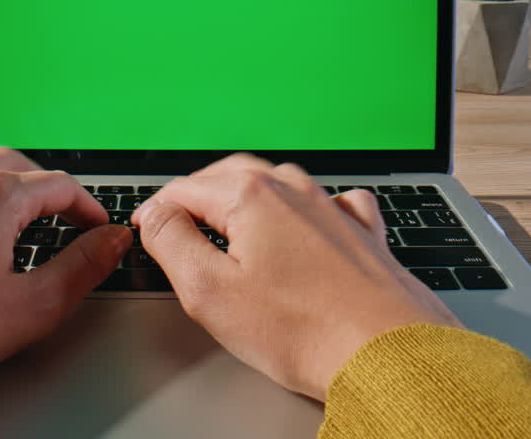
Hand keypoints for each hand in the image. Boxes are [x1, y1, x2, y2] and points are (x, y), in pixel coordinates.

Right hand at [133, 153, 462, 401]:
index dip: (156, 210)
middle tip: (176, 223)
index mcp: (251, 195)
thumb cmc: (304, 330)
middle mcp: (293, 189)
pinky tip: (302, 225)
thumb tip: (157, 215)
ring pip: (277, 184)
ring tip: (228, 224)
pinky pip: (328, 202)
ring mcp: (332, 207)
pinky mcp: (361, 233)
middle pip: (228, 176)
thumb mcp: (208, 290)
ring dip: (245, 198)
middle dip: (197, 196)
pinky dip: (304, 207)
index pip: (183, 189)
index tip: (145, 231)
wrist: (386, 353)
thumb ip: (171, 242)